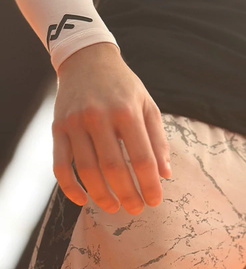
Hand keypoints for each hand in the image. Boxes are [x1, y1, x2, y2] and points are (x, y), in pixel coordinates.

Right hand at [53, 42, 171, 214]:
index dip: (149, 184)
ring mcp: (75, 123)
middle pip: (114, 168)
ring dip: (102, 195)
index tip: (155, 201)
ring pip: (87, 170)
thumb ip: (157, 139)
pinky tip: (82, 200)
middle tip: (136, 209)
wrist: (87, 59)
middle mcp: (99, 117)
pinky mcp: (57, 128)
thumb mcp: (147, 105)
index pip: (141, 157)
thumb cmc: (123, 86)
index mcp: (127, 111)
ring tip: (114, 207)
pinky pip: (60, 165)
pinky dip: (70, 187)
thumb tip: (165, 174)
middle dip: (128, 194)